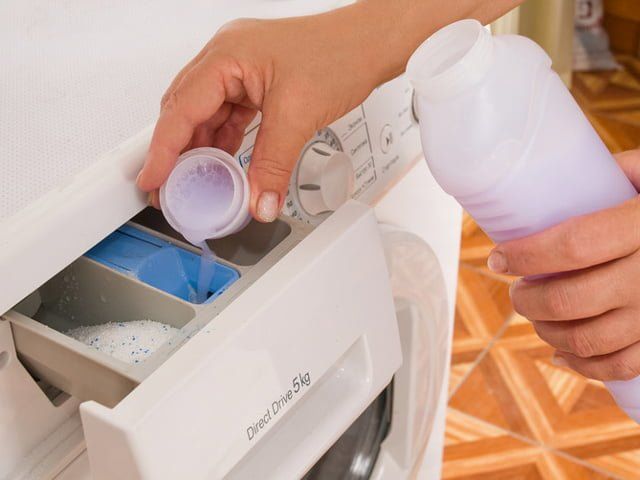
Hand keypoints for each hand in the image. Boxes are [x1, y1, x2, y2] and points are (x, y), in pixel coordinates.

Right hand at [135, 7, 395, 221]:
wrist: (372, 43)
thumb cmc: (340, 55)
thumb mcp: (298, 116)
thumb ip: (272, 166)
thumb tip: (258, 203)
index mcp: (226, 55)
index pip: (181, 109)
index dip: (163, 150)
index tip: (151, 180)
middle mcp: (226, 57)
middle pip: (185, 110)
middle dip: (176, 151)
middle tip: (169, 187)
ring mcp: (240, 67)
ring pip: (206, 114)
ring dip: (201, 148)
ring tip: (196, 182)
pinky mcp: (255, 80)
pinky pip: (228, 114)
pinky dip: (224, 140)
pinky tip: (224, 163)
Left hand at [488, 149, 639, 380]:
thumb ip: (618, 174)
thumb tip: (558, 184)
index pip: (573, 246)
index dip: (526, 256)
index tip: (497, 257)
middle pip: (571, 300)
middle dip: (528, 300)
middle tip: (515, 292)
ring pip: (590, 339)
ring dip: (548, 332)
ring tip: (535, 317)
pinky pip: (622, 365)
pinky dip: (584, 365)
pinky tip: (562, 352)